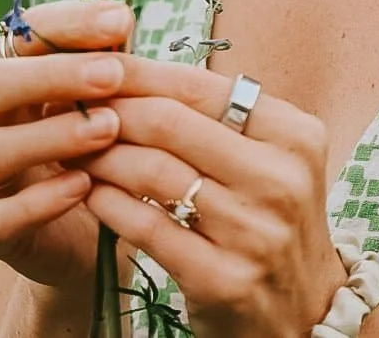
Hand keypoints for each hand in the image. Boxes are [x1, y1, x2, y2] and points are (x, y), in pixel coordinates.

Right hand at [0, 0, 133, 290]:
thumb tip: (122, 20)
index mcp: (6, 74)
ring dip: (50, 135)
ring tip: (108, 128)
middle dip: (53, 74)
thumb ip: (109, 63)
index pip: (21, 34)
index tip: (121, 19)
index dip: (68, 23)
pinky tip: (83, 186)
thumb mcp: (109, 98)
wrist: (93, 229)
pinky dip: (39, 200)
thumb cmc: (100, 142)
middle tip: (113, 74)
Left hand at [74, 59, 349, 337]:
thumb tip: (137, 72)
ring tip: (74, 149)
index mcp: (295, 135)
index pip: (201, 87)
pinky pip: (150, 228)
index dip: (141, 73)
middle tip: (74, 106)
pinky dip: (111, 205)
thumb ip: (219, 119)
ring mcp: (254, 232)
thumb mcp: (270, 160)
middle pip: (172, 124)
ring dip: (103, 157)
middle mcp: (280, 179)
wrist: (305, 313)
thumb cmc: (271, 220)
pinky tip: (91, 193)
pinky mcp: (224, 280)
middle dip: (112, 111)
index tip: (98, 66)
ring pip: (154, 174)